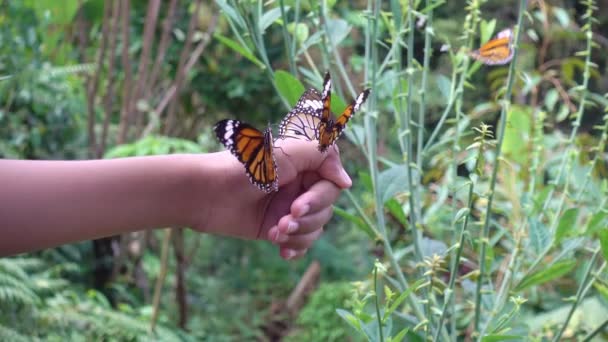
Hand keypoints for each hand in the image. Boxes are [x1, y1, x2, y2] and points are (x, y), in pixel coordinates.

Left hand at [192, 139, 350, 259]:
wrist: (207, 193)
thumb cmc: (245, 168)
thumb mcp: (287, 152)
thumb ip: (323, 155)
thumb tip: (346, 182)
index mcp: (305, 166)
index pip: (332, 187)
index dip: (319, 199)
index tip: (299, 203)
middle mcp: (299, 187)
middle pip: (326, 211)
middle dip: (307, 219)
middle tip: (283, 219)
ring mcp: (287, 209)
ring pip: (314, 229)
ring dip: (298, 234)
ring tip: (274, 232)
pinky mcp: (275, 229)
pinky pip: (299, 244)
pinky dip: (293, 248)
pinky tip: (280, 249)